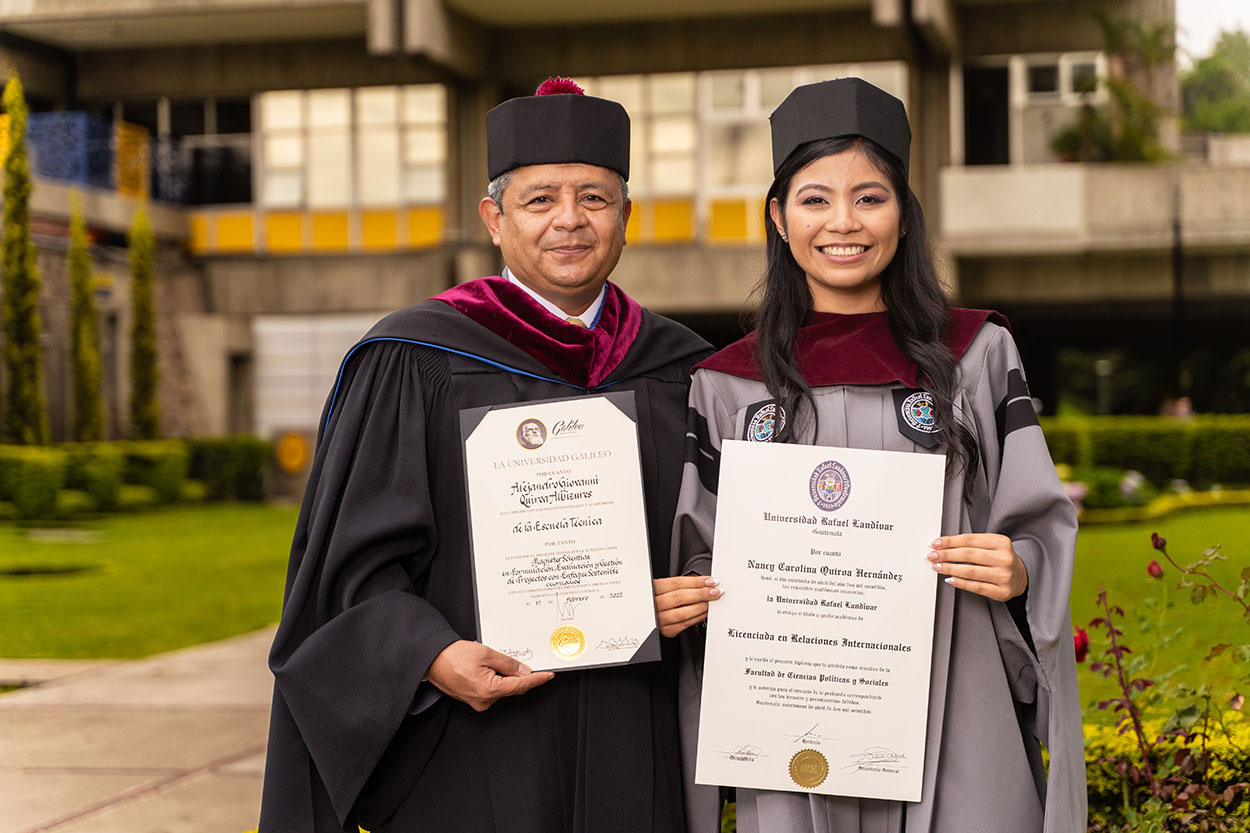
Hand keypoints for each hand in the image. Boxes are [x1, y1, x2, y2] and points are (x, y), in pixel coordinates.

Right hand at [425, 640, 553, 711]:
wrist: (431, 660)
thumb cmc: (453, 656)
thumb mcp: (486, 653)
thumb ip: (508, 663)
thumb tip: (523, 671)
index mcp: (489, 690)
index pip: (521, 685)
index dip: (537, 680)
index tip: (548, 676)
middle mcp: (484, 701)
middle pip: (511, 687)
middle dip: (516, 673)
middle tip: (512, 659)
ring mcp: (478, 702)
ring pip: (501, 687)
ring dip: (501, 674)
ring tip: (486, 659)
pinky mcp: (473, 699)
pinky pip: (491, 688)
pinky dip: (493, 678)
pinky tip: (484, 666)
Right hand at [654, 575, 722, 636]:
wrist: (654, 615)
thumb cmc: (662, 598)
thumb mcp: (667, 587)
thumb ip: (684, 584)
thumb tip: (706, 583)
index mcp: (654, 589)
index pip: (676, 583)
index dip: (696, 582)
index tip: (710, 581)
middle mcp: (654, 604)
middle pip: (680, 597)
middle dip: (701, 593)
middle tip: (715, 591)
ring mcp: (660, 619)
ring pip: (682, 613)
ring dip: (700, 607)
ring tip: (711, 602)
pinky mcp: (667, 630)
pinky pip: (685, 624)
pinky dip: (697, 617)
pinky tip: (705, 612)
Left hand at [927, 534, 1027, 601]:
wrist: (1020, 576)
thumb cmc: (1000, 558)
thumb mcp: (991, 545)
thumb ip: (971, 543)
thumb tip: (942, 545)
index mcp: (1001, 542)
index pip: (969, 540)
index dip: (949, 541)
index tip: (935, 543)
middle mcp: (1004, 558)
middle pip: (968, 555)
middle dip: (946, 555)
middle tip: (931, 556)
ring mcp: (1004, 576)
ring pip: (970, 571)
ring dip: (949, 568)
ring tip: (937, 566)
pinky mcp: (1002, 592)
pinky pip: (976, 587)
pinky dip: (960, 583)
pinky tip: (950, 579)